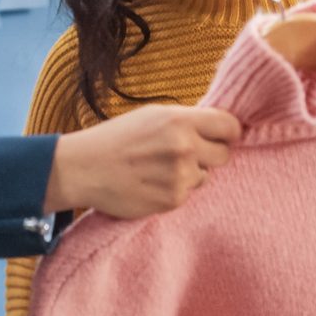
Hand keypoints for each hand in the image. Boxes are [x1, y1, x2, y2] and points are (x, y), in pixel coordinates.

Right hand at [44, 106, 241, 219]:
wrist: (85, 168)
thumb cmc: (117, 139)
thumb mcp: (152, 116)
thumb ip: (186, 121)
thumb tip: (220, 128)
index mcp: (180, 120)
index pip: (230, 126)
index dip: (228, 132)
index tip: (221, 137)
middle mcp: (184, 147)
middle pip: (224, 154)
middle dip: (210, 154)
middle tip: (185, 154)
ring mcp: (180, 176)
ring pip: (205, 176)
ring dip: (190, 174)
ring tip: (158, 169)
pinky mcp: (173, 200)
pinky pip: (188, 194)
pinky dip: (174, 190)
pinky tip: (151, 183)